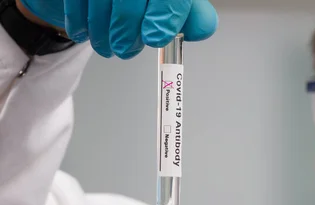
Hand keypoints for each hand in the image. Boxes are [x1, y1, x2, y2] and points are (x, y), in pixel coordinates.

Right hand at [16, 0, 217, 58]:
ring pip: (99, 0)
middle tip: (126, 51)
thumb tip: (202, 28)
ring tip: (109, 48)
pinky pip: (74, 1)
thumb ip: (189, 13)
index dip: (163, 15)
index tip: (155, 38)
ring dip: (102, 32)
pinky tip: (84, 34)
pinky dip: (79, 22)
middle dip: (125, 30)